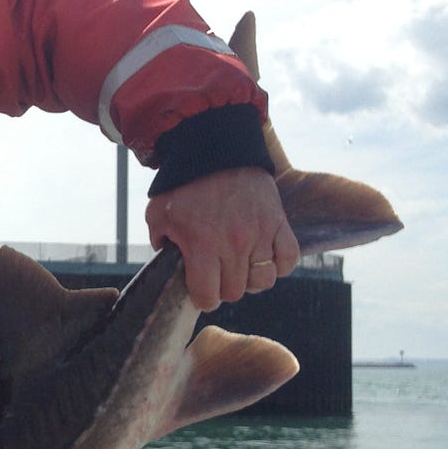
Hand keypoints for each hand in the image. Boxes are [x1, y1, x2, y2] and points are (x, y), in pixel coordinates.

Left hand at [145, 167, 299, 310]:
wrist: (217, 149)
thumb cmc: (184, 184)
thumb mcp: (158, 214)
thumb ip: (160, 243)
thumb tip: (169, 265)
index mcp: (201, 245)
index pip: (208, 295)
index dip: (203, 299)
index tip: (202, 292)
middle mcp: (233, 244)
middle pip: (235, 291)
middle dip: (224, 288)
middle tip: (218, 275)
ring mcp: (260, 234)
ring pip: (264, 281)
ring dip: (251, 279)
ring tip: (240, 267)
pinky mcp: (278, 223)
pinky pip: (289, 260)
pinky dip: (279, 265)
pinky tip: (264, 258)